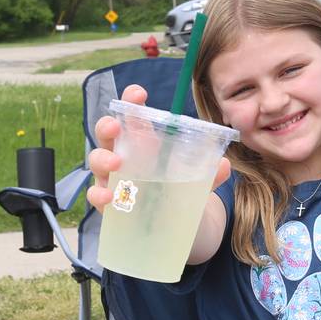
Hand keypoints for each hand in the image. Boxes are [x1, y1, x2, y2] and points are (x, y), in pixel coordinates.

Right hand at [86, 85, 230, 213]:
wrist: (174, 226)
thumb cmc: (177, 191)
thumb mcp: (196, 182)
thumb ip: (209, 174)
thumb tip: (224, 165)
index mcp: (144, 143)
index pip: (133, 116)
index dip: (131, 102)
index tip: (137, 93)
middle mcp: (123, 156)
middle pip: (107, 134)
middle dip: (107, 126)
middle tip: (116, 127)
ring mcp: (113, 178)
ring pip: (97, 161)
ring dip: (103, 159)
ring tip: (116, 164)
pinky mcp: (109, 203)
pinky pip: (96, 195)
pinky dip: (99, 195)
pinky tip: (108, 197)